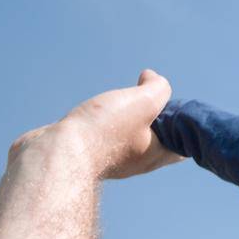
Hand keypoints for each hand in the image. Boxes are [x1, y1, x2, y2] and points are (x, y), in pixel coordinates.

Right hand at [12, 70, 183, 179]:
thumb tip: (152, 77)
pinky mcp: (86, 153)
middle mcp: (136, 161)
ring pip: (127, 137)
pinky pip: (102, 137)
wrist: (56, 153)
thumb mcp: (144, 101)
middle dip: (154, 118)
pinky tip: (95, 113)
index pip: (182, 145)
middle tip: (146, 97)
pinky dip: (103, 123)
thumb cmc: (103, 130)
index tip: (173, 105)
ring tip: (120, 102)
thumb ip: (157, 88)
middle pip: (156, 139)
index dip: (183, 125)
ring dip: (126, 119)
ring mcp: (111, 159)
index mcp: (156, 154)